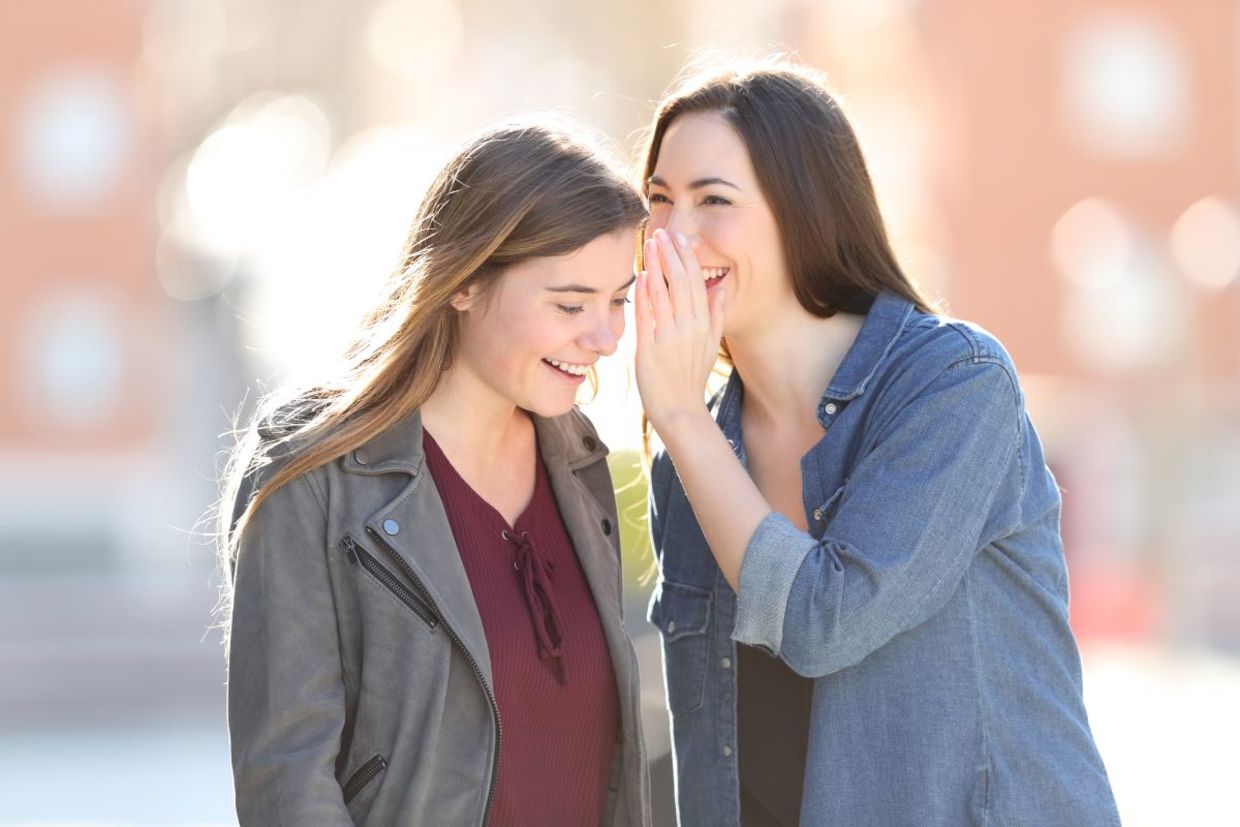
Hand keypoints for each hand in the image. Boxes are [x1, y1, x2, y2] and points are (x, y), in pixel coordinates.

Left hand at [634, 228, 724, 434]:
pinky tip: (640, 276)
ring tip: (650, 245)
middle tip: (661, 232)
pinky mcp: (650, 349)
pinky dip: (643, 294)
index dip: (687, 258)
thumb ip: (716, 315)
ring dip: (656, 266)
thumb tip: (720, 289)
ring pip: (663, 293)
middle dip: (671, 254)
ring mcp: (670, 337)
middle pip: (681, 282)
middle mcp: (689, 327)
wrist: (680, 410)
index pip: (696, 282)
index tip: (679, 239)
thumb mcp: (711, 345)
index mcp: (704, 324)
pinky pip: (646, 316)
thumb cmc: (691, 377)